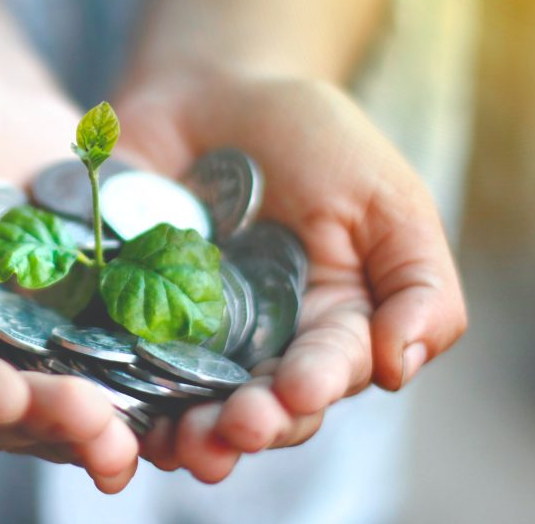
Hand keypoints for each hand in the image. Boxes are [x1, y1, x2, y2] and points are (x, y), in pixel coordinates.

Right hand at [0, 72, 139, 492]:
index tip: (1, 396)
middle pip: (4, 408)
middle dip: (50, 420)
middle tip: (97, 429)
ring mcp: (30, 348)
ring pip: (66, 401)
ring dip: (106, 426)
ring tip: (141, 438)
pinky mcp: (89, 325)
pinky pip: (121, 361)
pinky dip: (152, 385)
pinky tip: (190, 397)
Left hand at [113, 69, 466, 481]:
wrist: (212, 93)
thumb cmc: (311, 140)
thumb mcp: (385, 197)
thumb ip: (418, 283)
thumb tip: (401, 367)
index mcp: (330, 329)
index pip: (327, 373)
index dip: (314, 386)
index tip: (299, 388)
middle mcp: (262, 351)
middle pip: (260, 409)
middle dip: (251, 425)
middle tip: (236, 428)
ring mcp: (192, 341)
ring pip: (191, 407)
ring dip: (189, 434)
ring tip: (183, 442)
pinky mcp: (128, 322)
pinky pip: (122, 370)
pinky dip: (121, 399)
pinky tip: (116, 414)